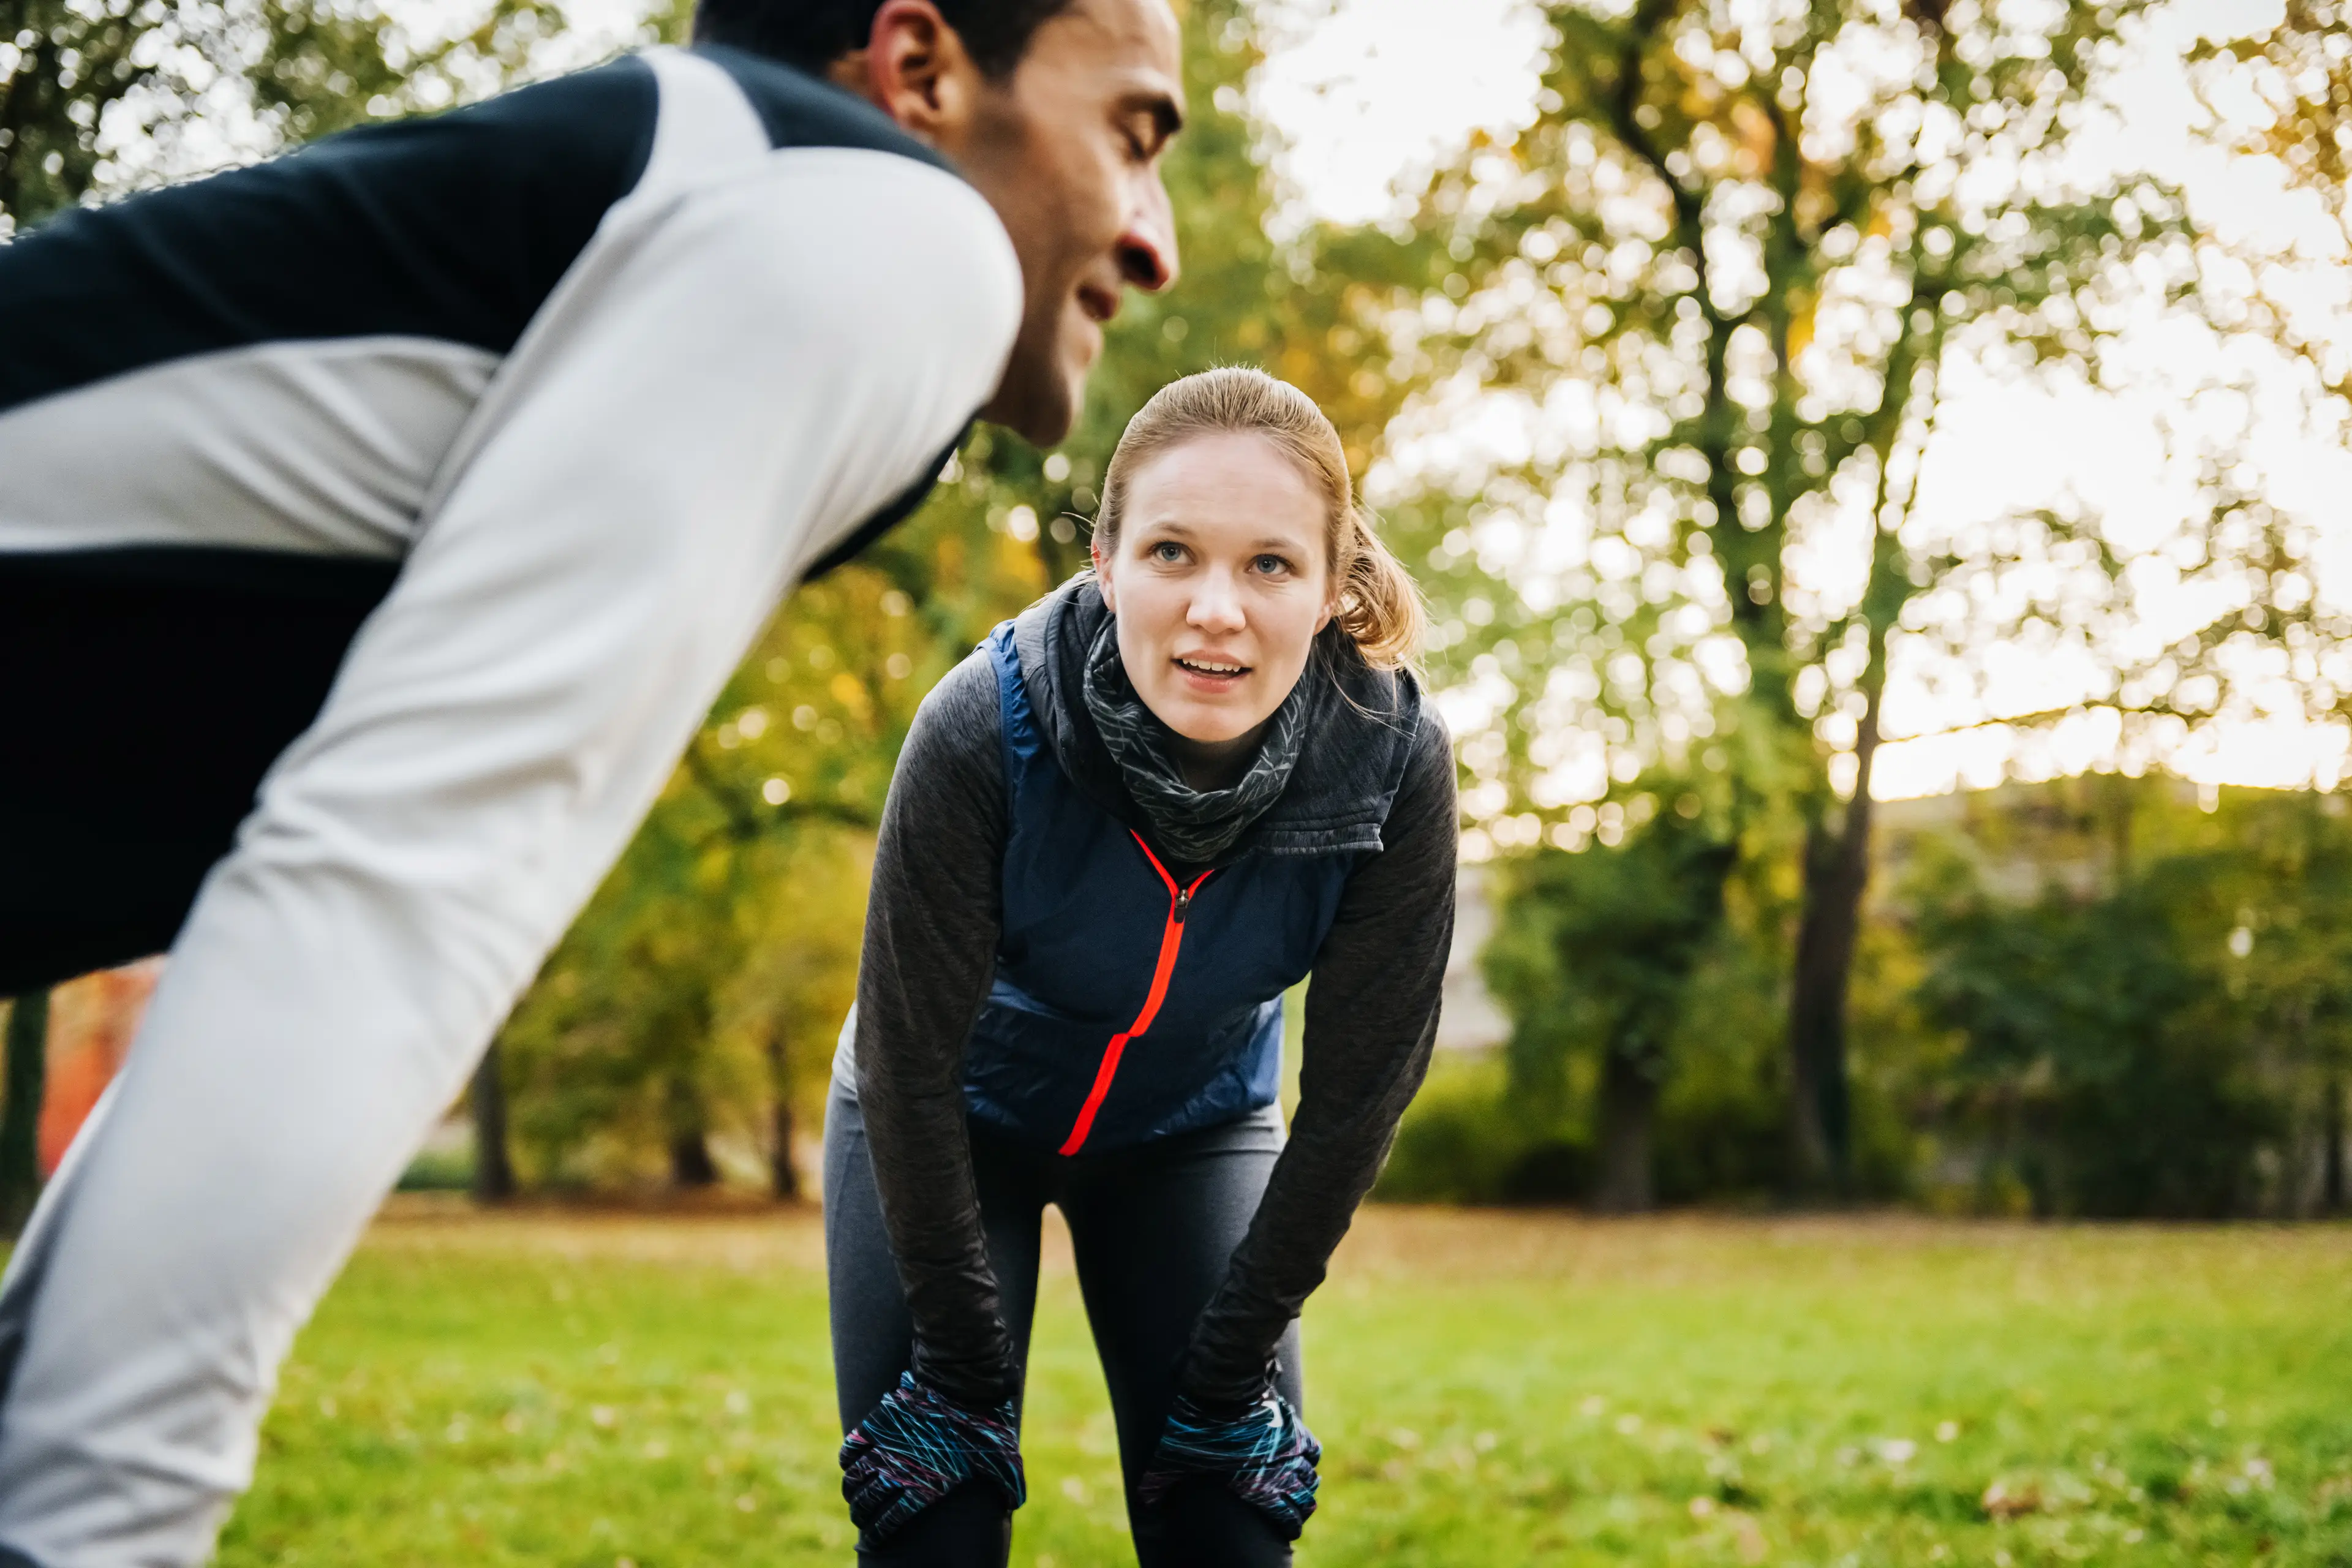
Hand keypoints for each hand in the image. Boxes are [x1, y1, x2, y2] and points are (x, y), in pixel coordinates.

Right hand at [838, 1371, 1025, 1540]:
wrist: (964, 1388)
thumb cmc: (986, 1426)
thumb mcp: (1002, 1462)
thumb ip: (1007, 1486)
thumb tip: (1014, 1503)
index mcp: (925, 1487)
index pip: (889, 1522)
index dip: (877, 1533)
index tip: (873, 1539)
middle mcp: (899, 1471)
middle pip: (866, 1503)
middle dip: (860, 1514)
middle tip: (860, 1516)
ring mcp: (886, 1447)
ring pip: (854, 1479)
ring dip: (850, 1489)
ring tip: (853, 1493)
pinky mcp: (878, 1423)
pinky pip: (852, 1448)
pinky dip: (847, 1458)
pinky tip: (850, 1463)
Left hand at [1138, 1385, 1321, 1539]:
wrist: (1218, 1390)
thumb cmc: (1194, 1430)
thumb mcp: (1171, 1460)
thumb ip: (1159, 1484)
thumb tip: (1145, 1501)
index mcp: (1257, 1487)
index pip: (1288, 1518)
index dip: (1291, 1527)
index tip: (1288, 1530)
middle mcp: (1280, 1471)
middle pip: (1306, 1500)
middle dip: (1302, 1508)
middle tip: (1295, 1509)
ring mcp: (1289, 1448)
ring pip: (1312, 1476)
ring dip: (1307, 1484)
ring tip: (1300, 1487)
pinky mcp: (1292, 1425)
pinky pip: (1313, 1448)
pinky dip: (1310, 1456)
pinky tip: (1303, 1457)